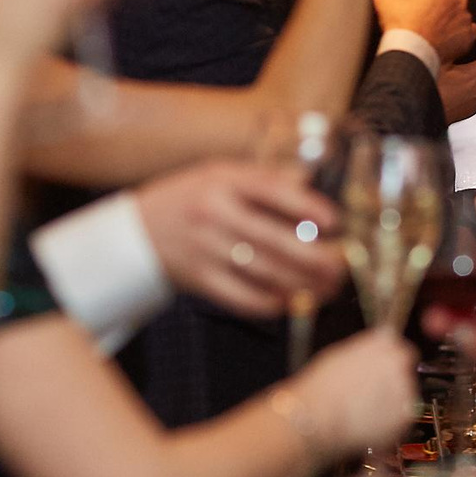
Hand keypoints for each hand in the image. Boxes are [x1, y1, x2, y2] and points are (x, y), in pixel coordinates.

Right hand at [131, 162, 345, 317]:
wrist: (135, 233)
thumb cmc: (188, 200)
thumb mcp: (218, 174)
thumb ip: (262, 179)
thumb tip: (309, 183)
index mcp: (222, 181)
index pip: (270, 190)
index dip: (306, 207)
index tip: (334, 222)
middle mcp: (213, 214)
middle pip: (273, 239)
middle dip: (314, 257)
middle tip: (340, 266)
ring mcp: (205, 249)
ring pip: (263, 272)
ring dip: (301, 284)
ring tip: (326, 288)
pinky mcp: (199, 280)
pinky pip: (242, 296)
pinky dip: (271, 302)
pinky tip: (291, 301)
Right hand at [286, 328, 422, 456]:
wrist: (319, 417)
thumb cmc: (321, 387)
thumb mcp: (339, 355)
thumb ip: (364, 351)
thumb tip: (371, 353)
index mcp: (382, 342)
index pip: (399, 348)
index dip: (389, 362)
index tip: (381, 370)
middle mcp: (398, 363)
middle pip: (403, 371)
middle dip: (390, 382)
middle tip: (369, 393)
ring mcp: (405, 390)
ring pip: (404, 395)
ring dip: (390, 402)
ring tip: (364, 410)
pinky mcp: (404, 416)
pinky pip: (401, 418)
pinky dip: (389, 422)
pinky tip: (367, 423)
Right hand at [376, 0, 473, 63]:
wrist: (412, 52)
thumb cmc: (402, 25)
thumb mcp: (385, 1)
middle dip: (445, 2)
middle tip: (428, 12)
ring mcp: (465, 18)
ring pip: (461, 14)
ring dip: (451, 19)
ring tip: (435, 28)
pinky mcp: (468, 36)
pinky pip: (467, 31)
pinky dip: (459, 34)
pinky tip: (445, 39)